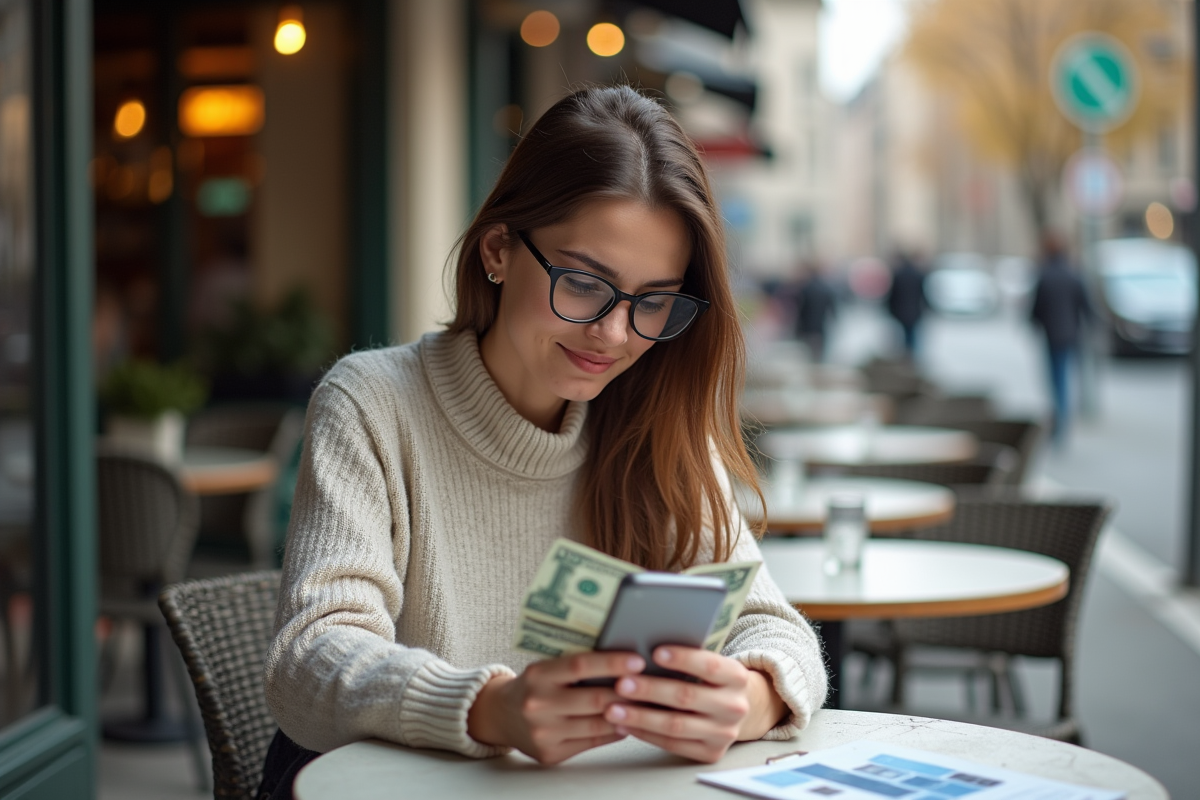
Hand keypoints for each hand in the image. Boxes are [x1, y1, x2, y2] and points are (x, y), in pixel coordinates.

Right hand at [467, 651, 644, 764]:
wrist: (500, 714)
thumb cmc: (534, 684)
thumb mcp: (546, 667)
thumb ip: (577, 665)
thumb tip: (624, 663)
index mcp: (538, 675)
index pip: (580, 666)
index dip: (612, 663)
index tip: (638, 661)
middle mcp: (538, 704)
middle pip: (594, 699)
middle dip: (627, 692)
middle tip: (651, 685)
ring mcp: (544, 732)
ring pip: (597, 724)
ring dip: (626, 715)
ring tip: (646, 705)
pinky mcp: (550, 753)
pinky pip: (592, 742)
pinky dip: (613, 732)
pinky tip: (627, 722)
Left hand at [602, 647, 786, 762]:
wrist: (735, 710)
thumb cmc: (710, 679)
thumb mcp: (709, 664)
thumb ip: (687, 657)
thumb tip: (643, 646)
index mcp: (737, 677)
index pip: (710, 666)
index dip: (683, 659)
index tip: (655, 653)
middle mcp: (735, 707)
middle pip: (686, 697)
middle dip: (650, 690)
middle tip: (621, 683)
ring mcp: (724, 733)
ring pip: (676, 725)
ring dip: (640, 717)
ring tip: (613, 709)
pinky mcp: (711, 753)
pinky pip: (673, 745)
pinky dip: (645, 734)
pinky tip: (624, 726)